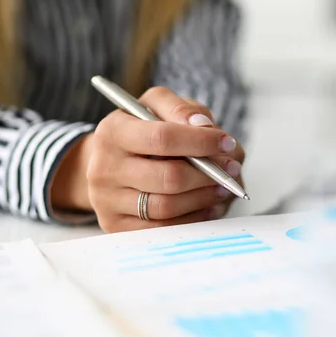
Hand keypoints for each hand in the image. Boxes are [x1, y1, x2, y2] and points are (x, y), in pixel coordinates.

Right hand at [51, 86, 244, 232]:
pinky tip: (209, 205)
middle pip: (169, 177)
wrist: (109, 163)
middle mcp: (104, 168)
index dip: (201, 141)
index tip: (227, 142)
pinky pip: (163, 229)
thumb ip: (181, 109)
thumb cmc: (142, 133)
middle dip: (209, 174)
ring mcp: (108, 201)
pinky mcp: (116, 226)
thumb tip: (205, 127)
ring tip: (223, 187)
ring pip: (167, 207)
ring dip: (204, 197)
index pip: (162, 138)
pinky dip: (193, 218)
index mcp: (112, 132)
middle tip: (231, 169)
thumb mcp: (157, 108)